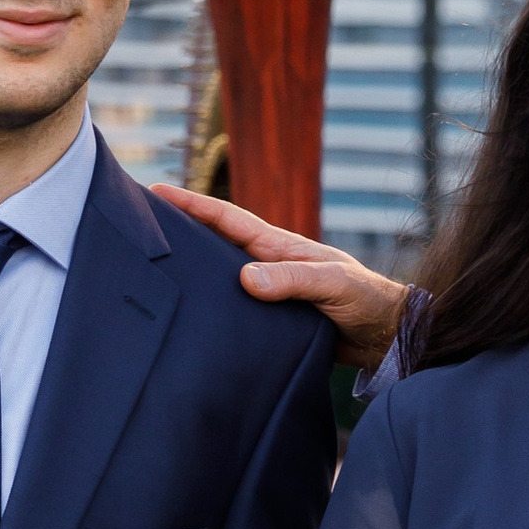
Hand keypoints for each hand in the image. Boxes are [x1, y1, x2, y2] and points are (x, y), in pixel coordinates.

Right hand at [151, 184, 405, 358]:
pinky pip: (235, 310)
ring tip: (156, 272)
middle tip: (142, 226)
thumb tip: (244, 278)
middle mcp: (270, 265)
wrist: (387, 336)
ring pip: (222, 278)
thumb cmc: (366, 301)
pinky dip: (213, 308)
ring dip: (194, 273)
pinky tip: (192, 317)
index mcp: (280, 248)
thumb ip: (292, 281)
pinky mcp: (271, 321)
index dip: (193, 205)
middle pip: (216, 244)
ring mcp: (270, 292)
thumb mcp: (332, 284)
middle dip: (181, 232)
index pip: (228, 220)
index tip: (157, 191)